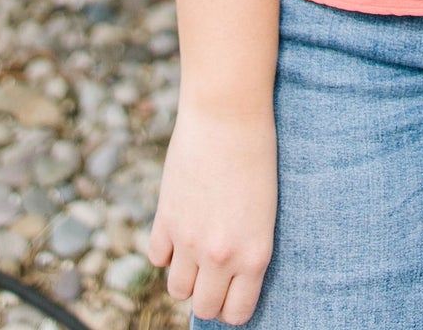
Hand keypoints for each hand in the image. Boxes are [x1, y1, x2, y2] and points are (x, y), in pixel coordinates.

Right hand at [148, 104, 276, 325]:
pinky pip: (157, 257)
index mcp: (255, 255)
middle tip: (213, 272)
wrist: (228, 113)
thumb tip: (228, 276)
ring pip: (177, 289)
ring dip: (185, 274)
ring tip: (196, 250)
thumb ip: (246, 247)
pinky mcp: (165, 218)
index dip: (233, 306)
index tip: (232, 292)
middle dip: (208, 295)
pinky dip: (165, 249)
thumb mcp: (265, 211)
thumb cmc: (258, 153)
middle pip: (204, 307)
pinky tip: (179, 227)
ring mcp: (189, 240)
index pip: (237, 314)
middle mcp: (221, 256)